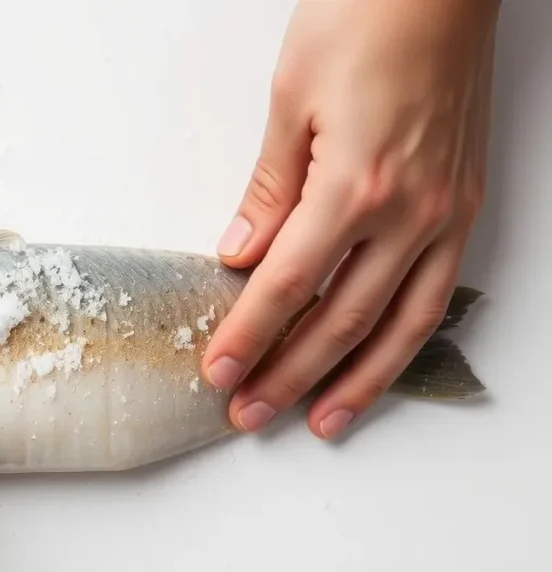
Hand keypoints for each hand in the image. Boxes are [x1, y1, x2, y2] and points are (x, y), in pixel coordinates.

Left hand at [202, 0, 498, 438]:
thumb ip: (268, 192)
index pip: (286, 285)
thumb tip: (240, 257)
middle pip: (339, 318)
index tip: (218, 372)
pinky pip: (435, 294)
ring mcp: (445, 213)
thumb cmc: (363, 20)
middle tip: (251, 413)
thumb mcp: (290, 101)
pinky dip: (405, 340)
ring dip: (357, 380)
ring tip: (321, 422)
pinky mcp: (464, 207)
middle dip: (290, 374)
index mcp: (354, 184)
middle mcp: (409, 211)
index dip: (248, 336)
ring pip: (399, 323)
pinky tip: (380, 365)